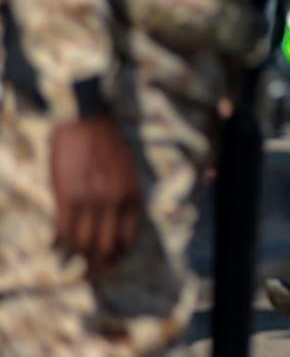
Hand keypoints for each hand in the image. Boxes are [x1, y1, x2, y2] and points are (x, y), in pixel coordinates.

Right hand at [50, 116, 141, 271]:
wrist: (88, 122)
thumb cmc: (109, 145)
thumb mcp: (126, 173)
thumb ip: (122, 198)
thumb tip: (114, 224)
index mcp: (131, 196)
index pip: (127, 238)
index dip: (117, 255)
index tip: (110, 262)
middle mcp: (113, 202)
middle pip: (105, 247)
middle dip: (97, 264)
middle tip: (90, 272)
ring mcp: (90, 201)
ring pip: (81, 243)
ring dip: (75, 255)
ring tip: (70, 261)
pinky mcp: (67, 196)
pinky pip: (63, 230)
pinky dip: (58, 243)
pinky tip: (55, 247)